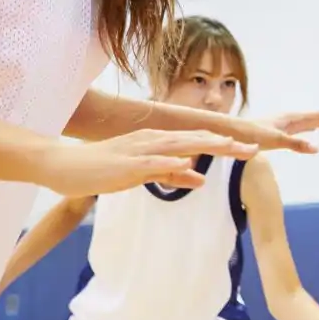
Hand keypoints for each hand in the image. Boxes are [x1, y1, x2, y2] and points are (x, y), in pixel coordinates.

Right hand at [32, 129, 256, 195]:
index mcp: (159, 142)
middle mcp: (153, 140)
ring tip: (234, 149)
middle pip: (197, 140)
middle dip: (227, 144)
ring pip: (180, 147)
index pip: (199, 140)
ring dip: (208, 147)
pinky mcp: (125, 165)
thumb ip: (172, 176)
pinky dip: (171, 164)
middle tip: (256, 148)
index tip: (252, 148)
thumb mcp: (143, 174)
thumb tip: (200, 179)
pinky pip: (152, 164)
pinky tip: (188, 165)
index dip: (226, 144)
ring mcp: (140, 151)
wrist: (62, 166)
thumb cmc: (103, 169)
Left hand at [218, 114, 318, 154]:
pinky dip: (316, 128)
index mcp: (293, 119)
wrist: (233, 132)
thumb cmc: (251, 135)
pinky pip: (304, 127)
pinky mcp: (281, 130)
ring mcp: (287, 123)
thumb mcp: (274, 141)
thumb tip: (317, 148)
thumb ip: (296, 144)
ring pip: (313, 122)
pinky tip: (316, 131)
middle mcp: (292, 119)